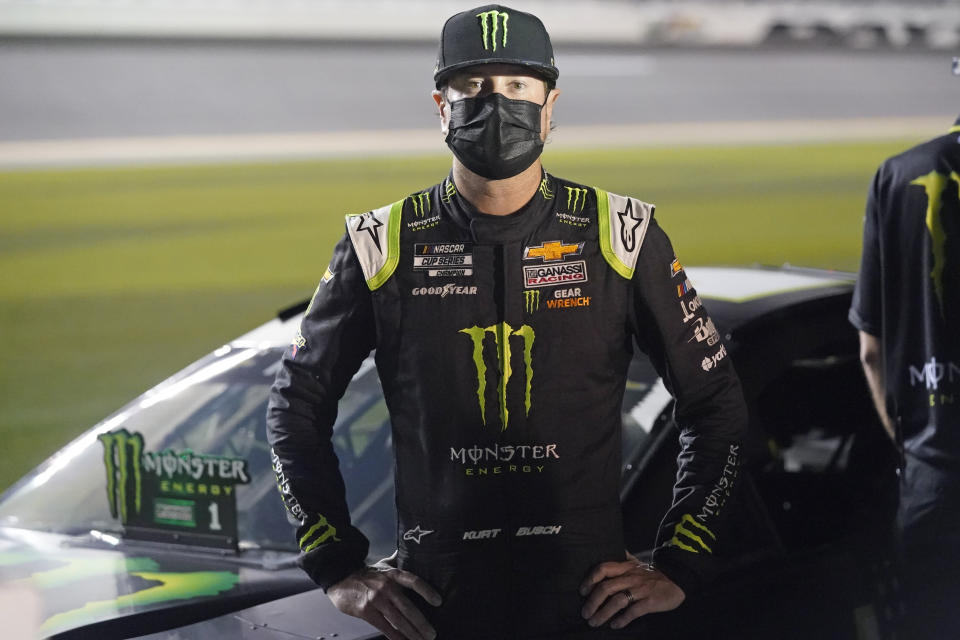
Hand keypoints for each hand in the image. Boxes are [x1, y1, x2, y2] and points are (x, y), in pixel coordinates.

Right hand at [327, 557, 441, 639]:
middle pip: (407, 607)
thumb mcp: (383, 564)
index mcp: (393, 574)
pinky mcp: (366, 611)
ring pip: (397, 620)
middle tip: (432, 634)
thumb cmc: (365, 573)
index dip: (427, 591)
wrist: (339, 578)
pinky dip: (395, 637)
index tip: (439, 601)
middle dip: (421, 623)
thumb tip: (411, 550)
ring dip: (411, 633)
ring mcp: (376, 599)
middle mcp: (386, 586)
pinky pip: (384, 627)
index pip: (413, 581)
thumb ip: (398, 561)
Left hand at [579, 553, 684, 629]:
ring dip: (603, 613)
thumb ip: (624, 559)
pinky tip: (615, 625)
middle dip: (592, 602)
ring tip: (594, 622)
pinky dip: (622, 619)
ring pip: (617, 601)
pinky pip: (634, 611)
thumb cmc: (654, 574)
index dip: (590, 579)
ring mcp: (641, 589)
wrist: (678, 579)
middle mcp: (631, 577)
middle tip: (585, 613)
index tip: (582, 591)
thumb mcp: (637, 563)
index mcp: (626, 567)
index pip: (603, 568)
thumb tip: (613, 551)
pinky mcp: (651, 601)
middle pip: (606, 588)